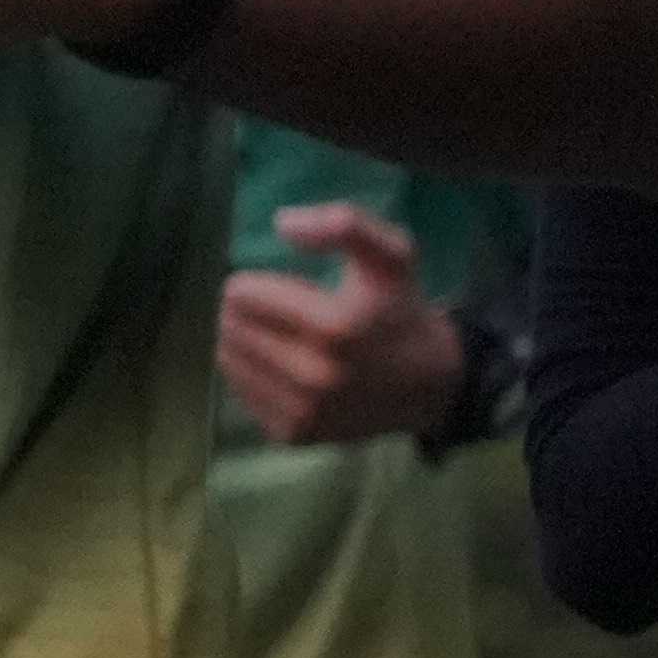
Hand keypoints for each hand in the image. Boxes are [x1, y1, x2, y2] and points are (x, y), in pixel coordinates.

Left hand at [216, 206, 468, 449]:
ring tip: (280, 336)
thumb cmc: (401, 311)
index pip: (241, 295)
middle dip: (246, 312)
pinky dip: (254, 376)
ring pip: (229, 361)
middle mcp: (314, 375)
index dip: (256, 283)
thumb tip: (282, 223)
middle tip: (279, 312)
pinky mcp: (293, 435)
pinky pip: (242, 394)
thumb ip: (345, 225)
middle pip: (230, 327)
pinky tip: (285, 367)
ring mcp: (302, 411)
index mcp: (334, 326)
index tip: (282, 287)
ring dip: (244, 342)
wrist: (429, 385)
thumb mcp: (391, 254)